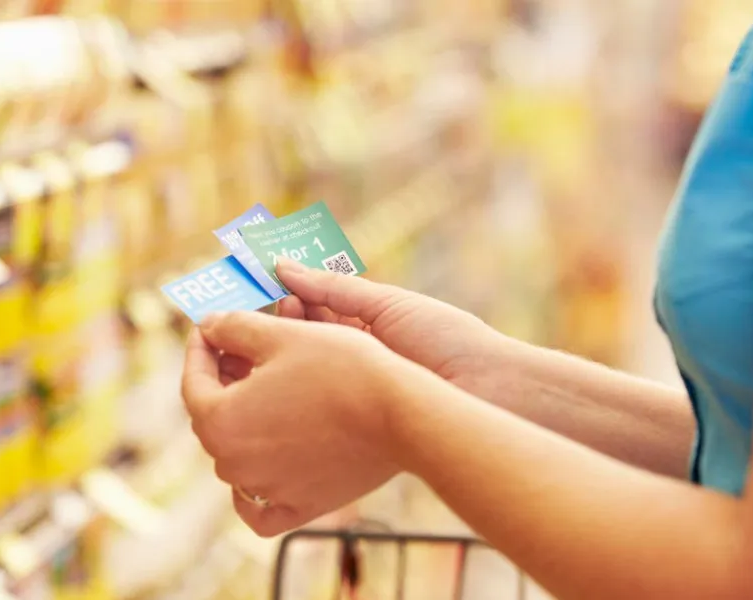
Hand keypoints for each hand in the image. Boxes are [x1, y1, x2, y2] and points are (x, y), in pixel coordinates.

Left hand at [182, 310, 418, 536]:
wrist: (401, 414)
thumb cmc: (340, 368)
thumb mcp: (281, 335)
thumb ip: (233, 328)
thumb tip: (209, 326)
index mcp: (220, 421)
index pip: (193, 382)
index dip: (200, 349)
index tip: (209, 329)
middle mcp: (234, 465)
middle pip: (213, 419)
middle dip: (222, 383)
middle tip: (238, 352)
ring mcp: (266, 490)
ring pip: (236, 456)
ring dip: (243, 422)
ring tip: (265, 391)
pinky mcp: (299, 508)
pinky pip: (259, 507)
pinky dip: (254, 488)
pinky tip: (264, 461)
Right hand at [275, 259, 512, 398]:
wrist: (486, 389)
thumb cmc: (445, 339)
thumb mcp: (386, 304)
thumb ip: (333, 288)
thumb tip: (283, 266)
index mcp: (366, 327)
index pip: (314, 307)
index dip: (289, 295)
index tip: (265, 284)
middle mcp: (355, 358)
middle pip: (303, 337)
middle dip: (282, 320)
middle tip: (269, 308)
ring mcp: (350, 390)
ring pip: (302, 366)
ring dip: (285, 348)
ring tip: (272, 335)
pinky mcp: (349, 421)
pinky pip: (312, 400)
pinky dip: (292, 384)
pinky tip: (277, 371)